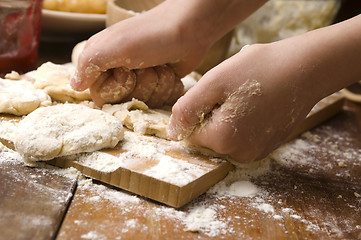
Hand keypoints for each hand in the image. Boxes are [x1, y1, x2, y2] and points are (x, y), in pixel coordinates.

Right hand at [70, 2, 208, 106]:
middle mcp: (120, 71)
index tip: (126, 72)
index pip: (101, 95)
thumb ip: (88, 64)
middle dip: (139, 86)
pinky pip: (160, 99)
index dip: (115, 89)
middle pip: (124, 101)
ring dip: (156, 85)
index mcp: (104, 60)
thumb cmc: (151, 35)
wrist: (190, 28)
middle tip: (146, 66)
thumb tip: (74, 87)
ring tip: (161, 66)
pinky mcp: (160, 83)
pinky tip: (170, 71)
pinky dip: (167, 87)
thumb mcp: (114, 47)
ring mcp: (142, 78)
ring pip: (145, 102)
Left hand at [168, 43, 317, 162]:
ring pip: (226, 135)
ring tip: (247, 97)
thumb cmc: (258, 70)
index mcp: (222, 140)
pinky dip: (244, 121)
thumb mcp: (213, 83)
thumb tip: (172, 133)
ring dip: (229, 117)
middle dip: (214, 114)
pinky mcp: (268, 146)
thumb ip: (186, 110)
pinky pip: (242, 136)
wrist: (305, 69)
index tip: (219, 93)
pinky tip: (258, 104)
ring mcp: (256, 152)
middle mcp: (239, 154)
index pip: (191, 132)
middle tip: (234, 92)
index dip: (199, 109)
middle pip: (209, 136)